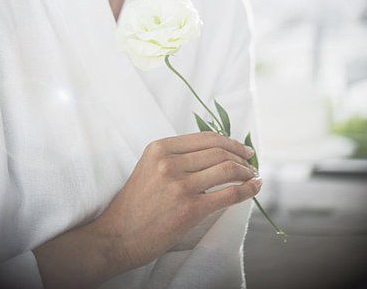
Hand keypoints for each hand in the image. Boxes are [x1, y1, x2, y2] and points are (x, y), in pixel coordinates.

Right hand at [98, 131, 261, 269]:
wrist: (118, 236)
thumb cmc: (136, 203)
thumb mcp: (149, 167)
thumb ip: (176, 156)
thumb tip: (214, 150)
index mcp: (159, 148)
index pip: (206, 137)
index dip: (229, 141)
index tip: (242, 148)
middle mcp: (170, 162)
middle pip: (219, 151)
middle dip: (241, 156)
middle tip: (252, 162)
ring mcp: (180, 185)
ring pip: (227, 169)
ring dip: (247, 172)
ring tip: (253, 176)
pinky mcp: (190, 209)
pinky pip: (229, 193)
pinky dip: (248, 189)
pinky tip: (255, 188)